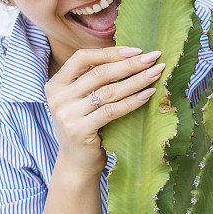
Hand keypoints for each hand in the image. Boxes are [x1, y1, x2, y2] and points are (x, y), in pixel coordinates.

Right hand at [44, 46, 163, 178]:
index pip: (83, 58)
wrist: (77, 163)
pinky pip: (112, 110)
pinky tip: (149, 94)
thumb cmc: (86, 125)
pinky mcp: (80, 130)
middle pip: (100, 73)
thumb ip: (95, 79)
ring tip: (156, 73)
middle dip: (130, 64)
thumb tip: (131, 54)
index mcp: (56, 84)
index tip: (137, 50)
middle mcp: (58, 97)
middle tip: (154, 58)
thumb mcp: (83, 99)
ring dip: (137, 80)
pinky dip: (133, 101)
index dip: (111, 52)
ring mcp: (67, 114)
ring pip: (109, 91)